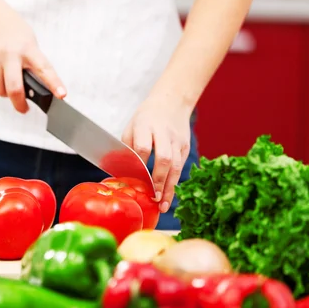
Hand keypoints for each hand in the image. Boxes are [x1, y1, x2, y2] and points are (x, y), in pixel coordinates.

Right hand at [0, 0, 65, 112]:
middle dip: (19, 104)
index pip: (44, 68)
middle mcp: (9, 52)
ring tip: (7, 84)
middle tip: (23, 108)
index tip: (61, 95)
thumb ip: (31, 60)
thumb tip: (37, 86)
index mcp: (27, 47)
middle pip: (14, 88)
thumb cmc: (9, 27)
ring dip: (4, 92)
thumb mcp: (27, 38)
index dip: (53, 83)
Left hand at [122, 96, 192, 212]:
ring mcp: (177, 141)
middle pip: (164, 158)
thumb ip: (127, 148)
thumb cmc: (145, 119)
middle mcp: (164, 133)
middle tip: (152, 197)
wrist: (171, 102)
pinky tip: (168, 196)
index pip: (144, 147)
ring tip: (162, 205)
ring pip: (176, 166)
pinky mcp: (185, 147)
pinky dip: (174, 183)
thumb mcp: (131, 127)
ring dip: (169, 187)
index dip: (140, 164)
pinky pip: (181, 168)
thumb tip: (122, 174)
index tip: (135, 179)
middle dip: (158, 180)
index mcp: (146, 126)